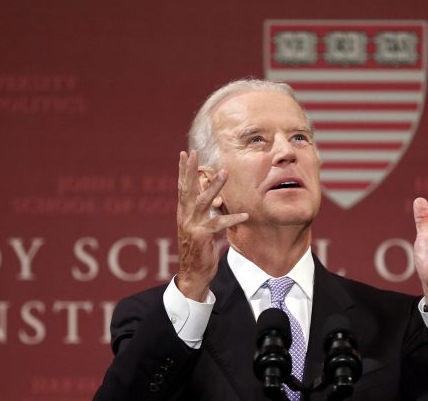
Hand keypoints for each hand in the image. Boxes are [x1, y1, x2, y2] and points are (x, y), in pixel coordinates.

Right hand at [176, 150, 247, 300]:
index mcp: (184, 213)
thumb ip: (206, 212)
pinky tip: (244, 215)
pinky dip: (232, 219)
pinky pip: (219, 224)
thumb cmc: (199, 250)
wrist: (193, 274)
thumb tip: (217, 198)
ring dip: (215, 186)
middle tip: (193, 152)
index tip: (184, 153)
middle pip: (187, 188)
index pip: (183, 187)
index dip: (183, 170)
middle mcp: (185, 216)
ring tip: (225, 172)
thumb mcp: (201, 227)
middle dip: (190, 169)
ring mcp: (192, 226)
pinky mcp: (202, 236)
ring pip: (204, 201)